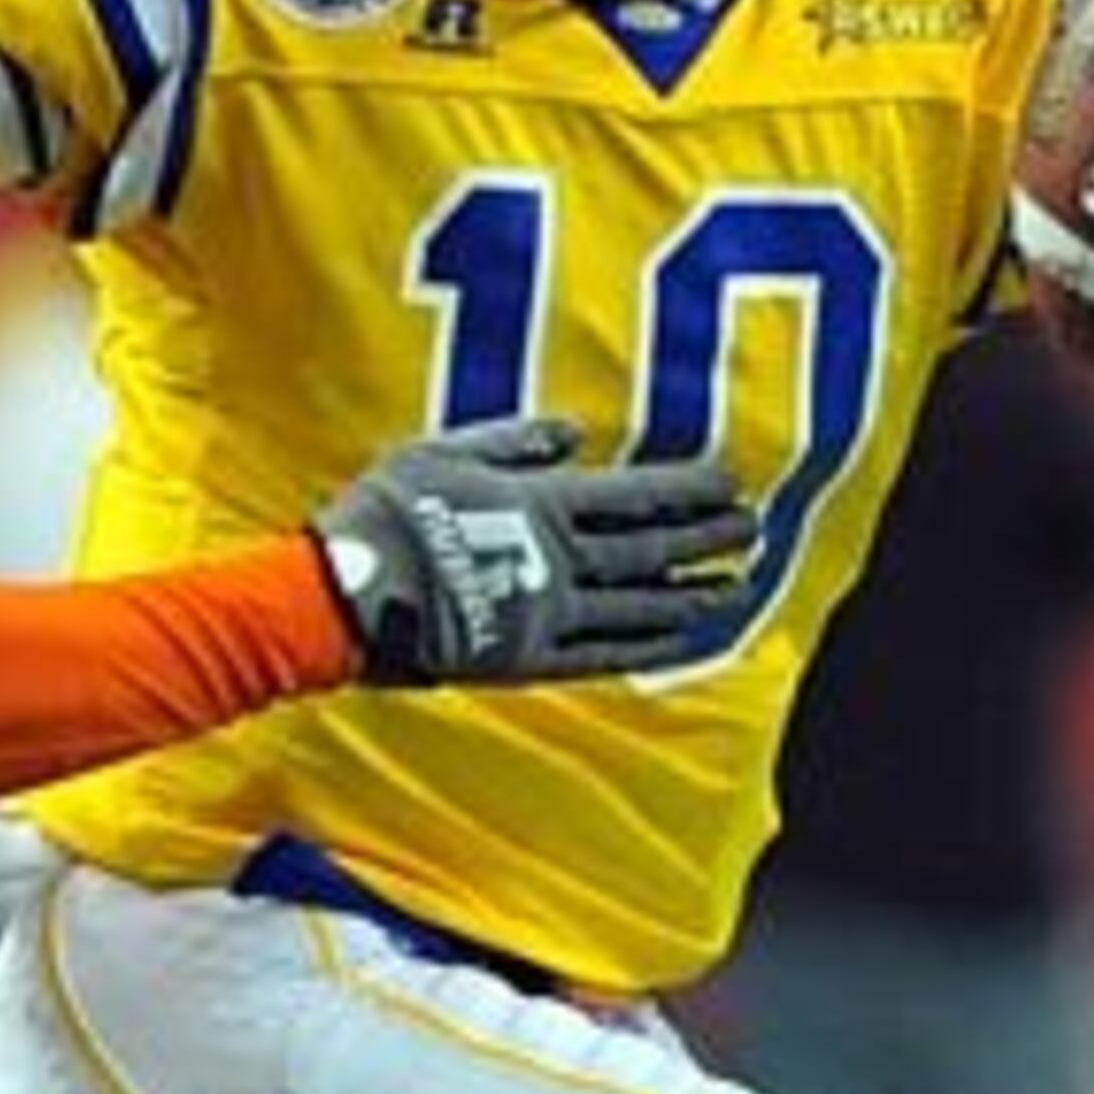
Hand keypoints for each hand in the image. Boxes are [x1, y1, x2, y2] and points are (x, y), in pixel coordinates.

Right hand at [315, 416, 756, 684]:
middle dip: (707, 539)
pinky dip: (647, 645)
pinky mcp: (527, 659)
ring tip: (733, 586)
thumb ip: (512, 441)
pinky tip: (679, 638)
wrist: (341, 599)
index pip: (637, 496)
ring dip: (690, 594)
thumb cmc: (383, 515)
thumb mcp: (440, 451)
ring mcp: (547, 616)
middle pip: (652, 550)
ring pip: (638, 605)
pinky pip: (602, 654)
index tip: (733, 482)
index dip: (689, 489)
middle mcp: (558, 562)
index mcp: (539, 506)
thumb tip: (574, 434)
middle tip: (752, 530)